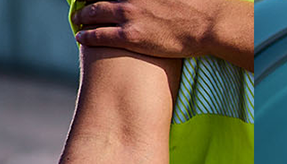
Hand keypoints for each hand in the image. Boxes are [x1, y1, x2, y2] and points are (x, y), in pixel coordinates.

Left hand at [71, 0, 252, 68]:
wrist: (209, 24)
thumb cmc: (200, 4)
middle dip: (89, 1)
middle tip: (82, 6)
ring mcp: (130, 14)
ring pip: (95, 14)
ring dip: (83, 17)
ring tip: (77, 20)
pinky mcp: (130, 36)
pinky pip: (99, 35)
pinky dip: (87, 35)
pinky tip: (81, 37)